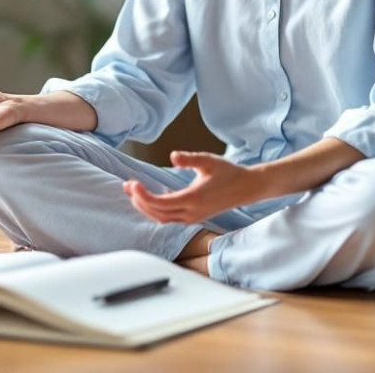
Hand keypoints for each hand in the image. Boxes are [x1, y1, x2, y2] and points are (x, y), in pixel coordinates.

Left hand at [124, 151, 264, 224]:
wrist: (246, 188)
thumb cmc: (228, 173)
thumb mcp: (208, 161)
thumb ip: (189, 159)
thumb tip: (173, 156)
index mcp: (193, 199)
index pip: (160, 203)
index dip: (143, 195)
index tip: (133, 183)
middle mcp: (191, 213)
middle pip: (157, 213)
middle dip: (139, 201)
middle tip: (128, 186)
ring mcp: (192, 218)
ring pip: (162, 218)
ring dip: (146, 207)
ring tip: (134, 192)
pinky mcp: (194, 217)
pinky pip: (169, 218)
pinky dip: (157, 210)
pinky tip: (152, 196)